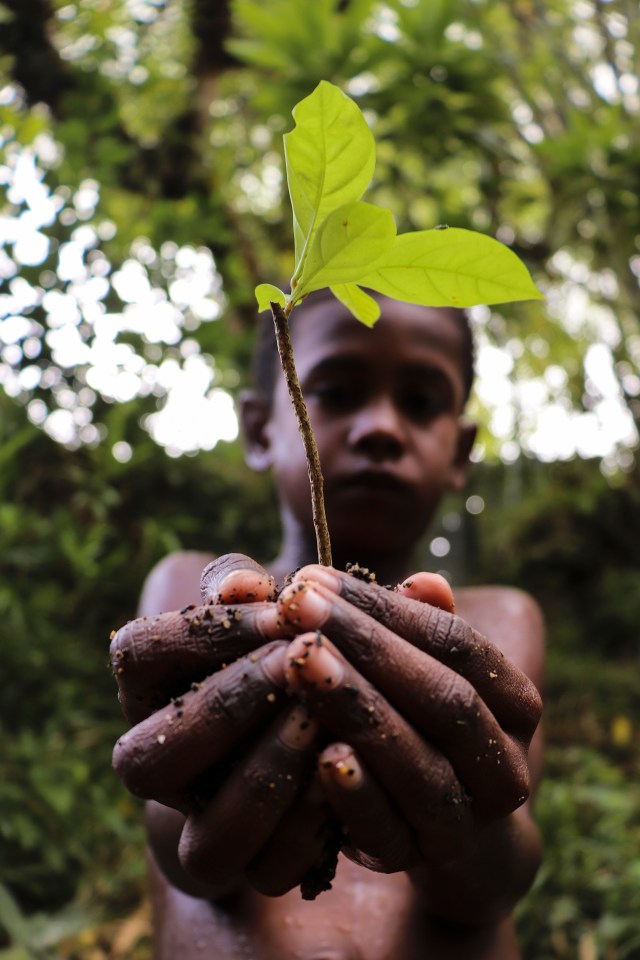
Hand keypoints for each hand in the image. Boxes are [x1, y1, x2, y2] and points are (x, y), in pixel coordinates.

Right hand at [110, 554, 335, 894]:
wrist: (314, 700)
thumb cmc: (279, 635)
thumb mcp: (260, 599)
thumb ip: (246, 582)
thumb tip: (244, 586)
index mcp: (148, 689)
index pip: (137, 656)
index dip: (203, 632)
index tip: (279, 608)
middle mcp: (161, 766)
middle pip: (148, 760)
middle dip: (226, 707)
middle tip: (295, 663)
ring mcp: (205, 824)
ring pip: (204, 841)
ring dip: (264, 775)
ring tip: (321, 718)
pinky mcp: (260, 862)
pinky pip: (272, 868)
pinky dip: (312, 821)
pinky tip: (348, 764)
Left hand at [272, 565, 540, 876]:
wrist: (426, 818)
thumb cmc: (414, 713)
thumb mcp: (419, 665)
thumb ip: (417, 625)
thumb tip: (424, 582)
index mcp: (515, 704)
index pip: (458, 644)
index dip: (388, 608)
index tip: (316, 577)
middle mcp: (506, 765)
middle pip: (446, 700)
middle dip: (367, 647)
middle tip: (298, 606)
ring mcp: (467, 819)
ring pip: (423, 764)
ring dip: (357, 708)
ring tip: (299, 662)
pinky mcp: (417, 859)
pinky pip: (390, 830)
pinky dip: (356, 794)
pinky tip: (318, 752)